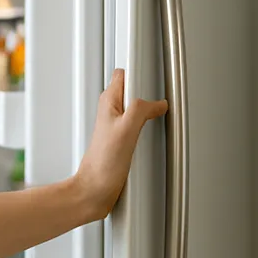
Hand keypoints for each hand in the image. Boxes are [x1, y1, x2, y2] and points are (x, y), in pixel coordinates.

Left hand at [74, 69, 168, 220]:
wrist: (95, 189)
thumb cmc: (102, 164)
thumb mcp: (126, 129)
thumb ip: (141, 109)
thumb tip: (157, 103)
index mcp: (108, 103)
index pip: (124, 74)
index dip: (138, 69)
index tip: (153, 67)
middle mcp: (112, 113)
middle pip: (134, 90)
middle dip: (149, 90)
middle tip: (162, 96)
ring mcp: (118, 127)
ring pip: (138, 108)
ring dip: (150, 109)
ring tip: (161, 114)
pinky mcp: (123, 141)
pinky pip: (141, 125)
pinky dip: (150, 125)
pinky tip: (155, 132)